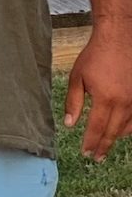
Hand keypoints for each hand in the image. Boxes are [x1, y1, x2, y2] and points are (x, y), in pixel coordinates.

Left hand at [66, 19, 131, 158]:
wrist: (118, 39)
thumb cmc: (95, 56)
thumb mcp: (77, 78)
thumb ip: (73, 103)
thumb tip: (70, 124)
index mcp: (105, 99)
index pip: (97, 128)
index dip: (91, 143)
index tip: (86, 152)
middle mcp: (124, 101)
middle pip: (113, 132)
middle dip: (103, 146)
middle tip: (96, 157)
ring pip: (127, 127)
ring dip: (116, 138)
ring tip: (106, 145)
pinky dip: (128, 127)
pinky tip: (121, 130)